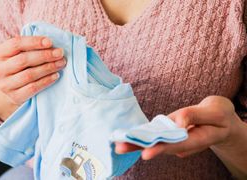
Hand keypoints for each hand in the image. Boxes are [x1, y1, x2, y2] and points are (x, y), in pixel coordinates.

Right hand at [0, 36, 65, 119]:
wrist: (11, 89)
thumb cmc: (19, 67)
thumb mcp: (19, 54)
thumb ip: (31, 48)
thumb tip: (52, 45)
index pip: (15, 44)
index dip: (34, 42)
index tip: (50, 42)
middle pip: (23, 59)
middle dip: (45, 55)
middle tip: (60, 53)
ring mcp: (5, 85)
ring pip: (29, 74)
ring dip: (48, 68)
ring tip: (61, 63)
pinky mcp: (14, 97)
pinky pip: (33, 88)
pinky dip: (46, 81)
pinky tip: (56, 75)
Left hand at [115, 96, 242, 159]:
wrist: (219, 119)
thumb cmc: (219, 115)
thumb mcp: (215, 112)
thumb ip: (195, 116)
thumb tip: (178, 122)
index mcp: (197, 140)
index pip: (177, 146)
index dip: (161, 149)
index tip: (146, 153)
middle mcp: (183, 144)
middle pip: (161, 147)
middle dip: (140, 147)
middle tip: (120, 147)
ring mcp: (175, 139)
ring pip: (155, 142)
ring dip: (136, 143)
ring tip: (118, 144)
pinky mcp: (169, 132)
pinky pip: (155, 135)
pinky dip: (141, 136)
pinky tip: (126, 136)